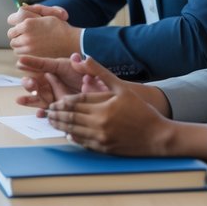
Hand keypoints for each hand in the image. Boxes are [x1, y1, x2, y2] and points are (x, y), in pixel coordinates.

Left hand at [7, 5, 79, 56]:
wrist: (71, 42)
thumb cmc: (60, 27)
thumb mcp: (46, 14)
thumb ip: (31, 11)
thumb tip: (20, 11)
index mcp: (27, 22)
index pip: (11, 21)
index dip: (16, 24)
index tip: (21, 27)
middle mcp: (25, 35)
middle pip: (11, 35)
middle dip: (17, 35)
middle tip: (26, 35)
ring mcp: (28, 47)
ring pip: (15, 46)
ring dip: (20, 44)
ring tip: (30, 43)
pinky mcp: (32, 57)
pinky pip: (20, 55)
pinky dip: (24, 53)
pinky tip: (33, 51)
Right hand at [15, 53, 106, 113]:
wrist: (100, 93)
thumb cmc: (92, 77)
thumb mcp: (89, 69)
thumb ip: (84, 64)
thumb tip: (75, 57)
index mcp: (56, 69)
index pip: (41, 65)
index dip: (30, 63)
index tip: (20, 62)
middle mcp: (51, 81)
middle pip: (35, 82)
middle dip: (29, 83)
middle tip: (31, 83)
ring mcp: (52, 94)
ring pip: (37, 97)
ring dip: (28, 99)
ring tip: (20, 101)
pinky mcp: (56, 107)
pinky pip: (46, 110)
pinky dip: (41, 112)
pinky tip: (39, 114)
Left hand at [42, 55, 177, 156]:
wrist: (158, 136)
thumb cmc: (141, 111)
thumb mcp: (122, 88)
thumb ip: (102, 72)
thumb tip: (85, 57)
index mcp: (103, 108)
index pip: (75, 103)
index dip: (63, 102)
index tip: (54, 101)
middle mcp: (99, 124)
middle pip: (71, 117)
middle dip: (57, 114)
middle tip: (48, 112)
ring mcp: (101, 138)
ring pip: (74, 131)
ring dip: (61, 126)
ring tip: (52, 121)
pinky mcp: (104, 149)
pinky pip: (83, 143)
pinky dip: (73, 138)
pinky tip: (68, 134)